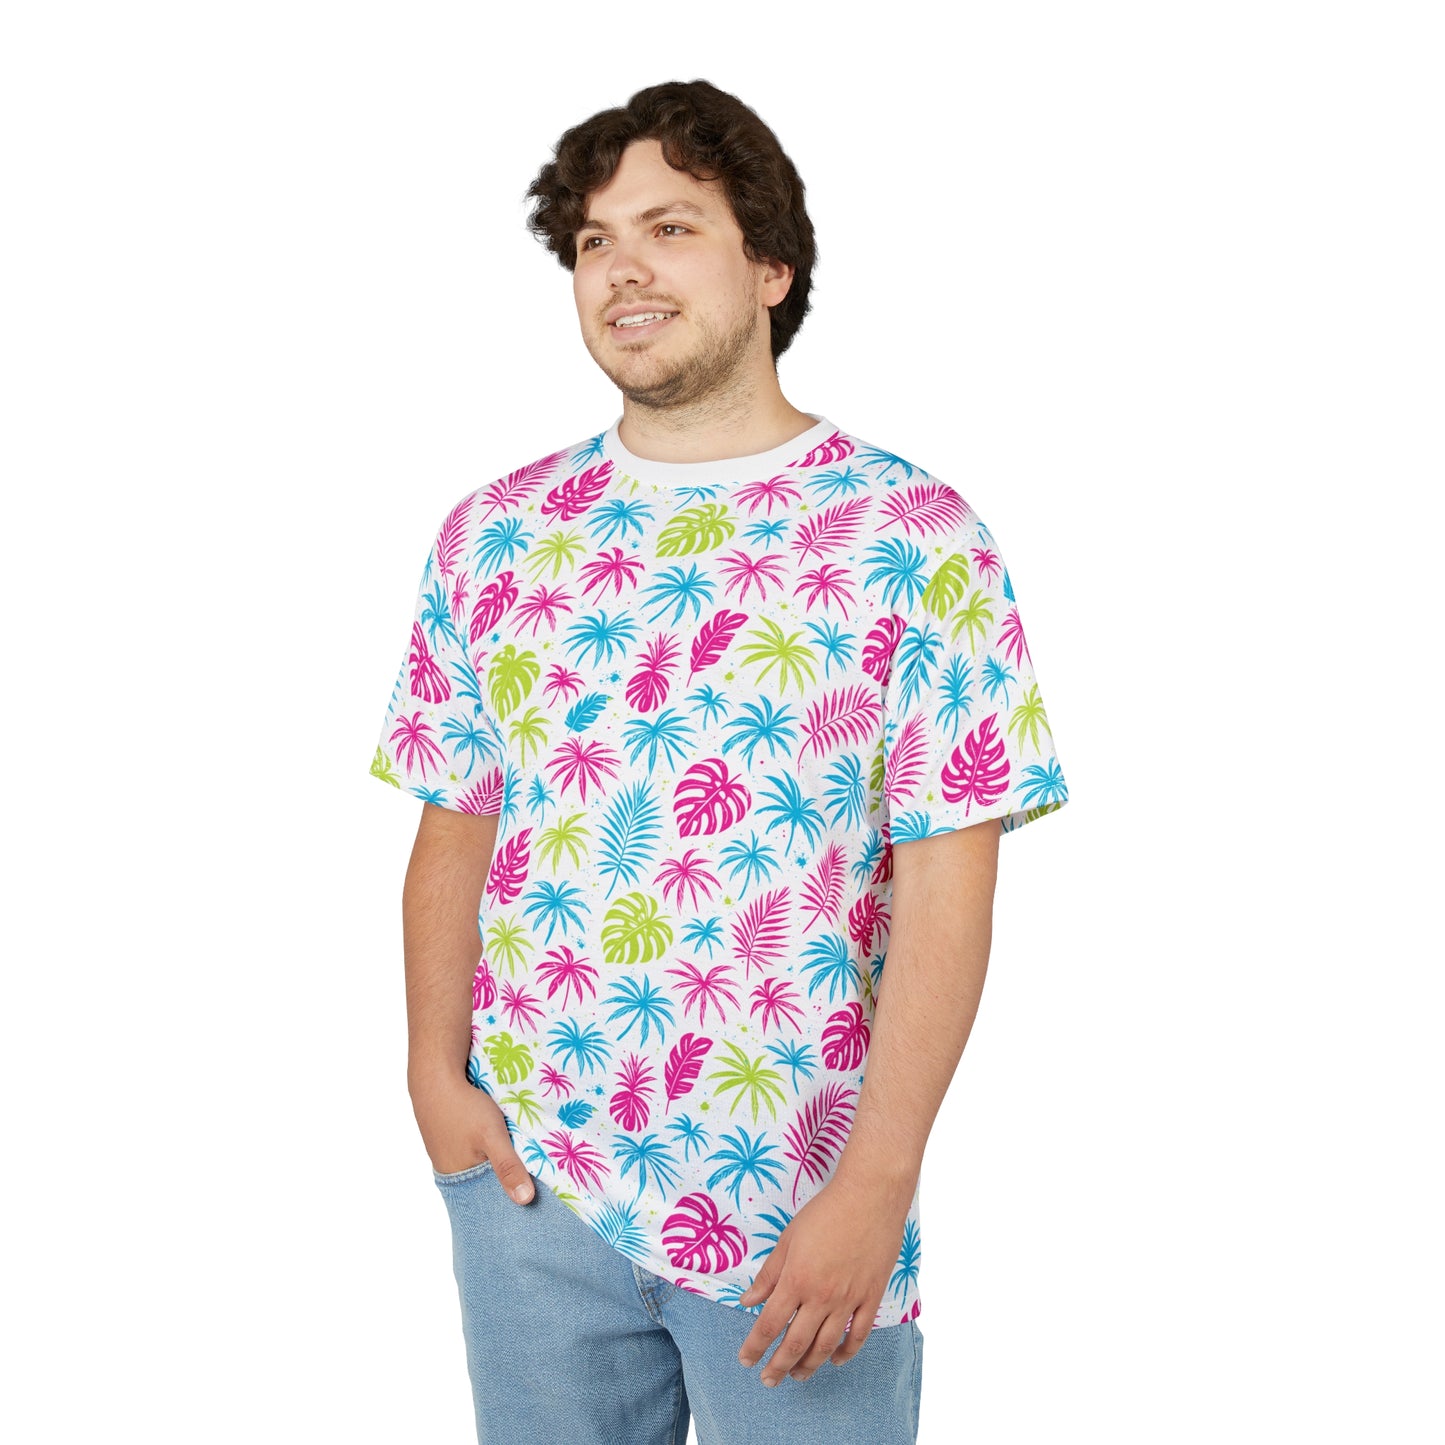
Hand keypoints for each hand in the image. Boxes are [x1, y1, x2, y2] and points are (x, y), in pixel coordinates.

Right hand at [409, 1068, 534, 1203]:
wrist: (435, 1076)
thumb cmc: (463, 1108)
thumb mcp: (492, 1137)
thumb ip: (508, 1167)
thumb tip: (525, 1201)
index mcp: (457, 1178)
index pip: (486, 1198)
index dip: (506, 1196)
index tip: (531, 1196)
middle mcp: (449, 1169)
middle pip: (483, 1180)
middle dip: (503, 1176)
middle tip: (530, 1172)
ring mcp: (446, 1150)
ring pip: (477, 1162)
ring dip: (493, 1159)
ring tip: (517, 1154)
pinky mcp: (448, 1134)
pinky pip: (470, 1147)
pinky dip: (484, 1145)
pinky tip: (496, 1136)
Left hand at [735, 1169, 912, 1384]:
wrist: (869, 1197)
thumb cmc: (824, 1212)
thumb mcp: (788, 1238)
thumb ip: (768, 1274)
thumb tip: (747, 1300)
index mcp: (796, 1280)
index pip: (769, 1324)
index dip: (755, 1347)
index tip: (746, 1361)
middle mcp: (821, 1296)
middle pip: (796, 1343)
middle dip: (778, 1366)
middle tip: (768, 1380)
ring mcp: (849, 1299)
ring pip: (826, 1346)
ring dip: (809, 1366)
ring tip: (797, 1376)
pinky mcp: (871, 1297)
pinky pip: (858, 1335)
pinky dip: (845, 1352)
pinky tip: (834, 1360)